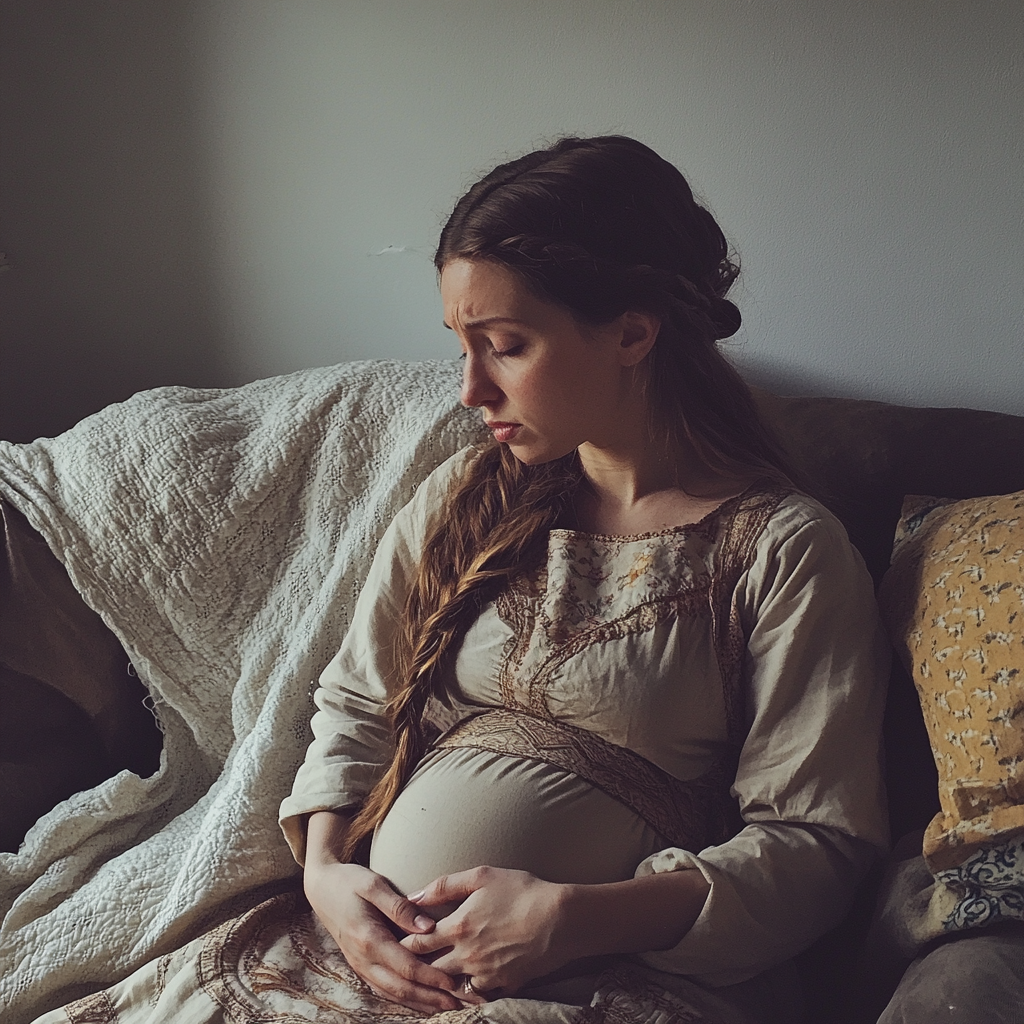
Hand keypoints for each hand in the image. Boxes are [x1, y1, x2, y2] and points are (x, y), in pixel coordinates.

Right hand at [304, 848, 463, 1013]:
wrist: (321, 888)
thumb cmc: (349, 881)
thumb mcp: (374, 885)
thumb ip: (400, 907)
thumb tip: (428, 927)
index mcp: (369, 938)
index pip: (405, 966)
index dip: (431, 977)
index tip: (453, 982)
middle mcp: (363, 958)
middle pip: (400, 987)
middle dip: (429, 998)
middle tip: (458, 1003)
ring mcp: (360, 964)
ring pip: (392, 993)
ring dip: (419, 1002)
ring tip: (445, 1006)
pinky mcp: (360, 964)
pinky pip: (383, 988)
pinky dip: (403, 998)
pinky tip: (420, 999)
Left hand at [399, 866, 574, 996]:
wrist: (562, 919)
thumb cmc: (523, 891)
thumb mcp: (483, 876)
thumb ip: (445, 885)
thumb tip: (414, 896)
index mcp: (457, 928)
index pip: (416, 943)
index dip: (404, 944)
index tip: (396, 942)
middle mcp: (466, 956)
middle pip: (429, 971)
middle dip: (417, 967)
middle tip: (408, 963)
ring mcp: (485, 974)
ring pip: (451, 987)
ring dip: (442, 982)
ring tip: (436, 976)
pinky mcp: (504, 986)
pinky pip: (479, 994)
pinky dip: (470, 990)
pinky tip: (468, 983)